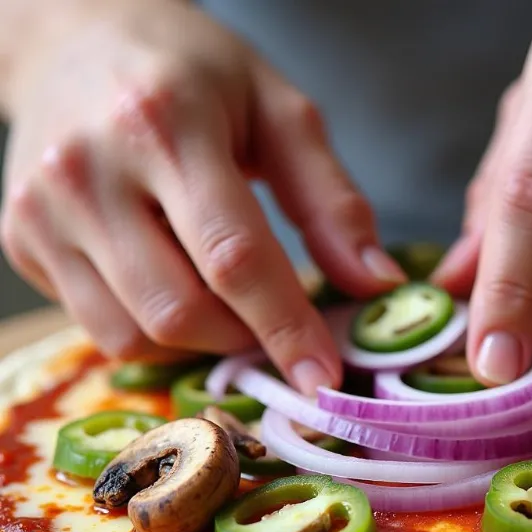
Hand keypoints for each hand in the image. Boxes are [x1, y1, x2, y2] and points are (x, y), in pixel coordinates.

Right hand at [0, 0, 404, 393]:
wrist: (74, 35)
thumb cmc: (192, 73)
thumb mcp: (280, 112)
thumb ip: (332, 202)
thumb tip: (377, 284)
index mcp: (164, 124)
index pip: (234, 257)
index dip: (286, 329)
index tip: (324, 378)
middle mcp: (87, 171)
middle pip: (180, 311)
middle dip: (242, 339)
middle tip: (274, 321)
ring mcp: (40, 212)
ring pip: (133, 335)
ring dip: (197, 341)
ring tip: (222, 298)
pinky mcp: (19, 241)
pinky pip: (100, 327)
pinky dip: (152, 331)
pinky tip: (171, 284)